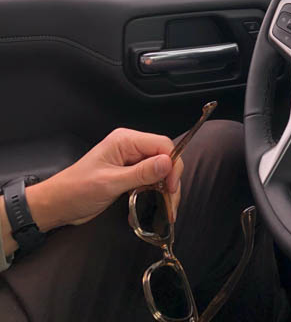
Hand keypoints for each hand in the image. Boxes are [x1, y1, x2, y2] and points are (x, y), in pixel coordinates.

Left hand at [26, 128, 182, 231]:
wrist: (58, 204)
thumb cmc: (77, 190)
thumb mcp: (110, 183)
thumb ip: (141, 173)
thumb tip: (167, 163)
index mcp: (126, 140)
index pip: (161, 144)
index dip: (172, 164)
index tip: (172, 187)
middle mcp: (130, 147)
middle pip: (163, 157)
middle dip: (171, 180)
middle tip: (171, 203)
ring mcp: (130, 160)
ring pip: (159, 170)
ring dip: (165, 189)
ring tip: (167, 209)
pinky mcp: (129, 174)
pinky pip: (150, 179)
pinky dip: (155, 193)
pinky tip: (154, 205)